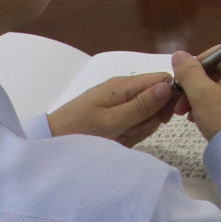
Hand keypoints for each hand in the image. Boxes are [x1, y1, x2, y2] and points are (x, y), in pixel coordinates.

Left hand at [47, 72, 177, 146]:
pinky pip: (134, 122)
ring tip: (119, 137)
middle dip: (151, 118)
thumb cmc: (80, 130)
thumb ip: (142, 105)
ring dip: (139, 128)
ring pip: (147, 114)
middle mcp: (124, 90)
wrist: (50, 141)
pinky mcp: (114, 115)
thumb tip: (170, 85)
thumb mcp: (113, 121)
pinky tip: (116, 139)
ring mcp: (119, 103)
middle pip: (157, 99)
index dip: (170, 97)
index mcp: (124, 85)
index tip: (165, 118)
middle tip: (132, 130)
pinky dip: (129, 133)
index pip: (162, 80)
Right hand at [171, 49, 220, 140]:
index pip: (216, 53)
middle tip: (179, 104)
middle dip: (194, 86)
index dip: (195, 65)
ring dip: (200, 97)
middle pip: (218, 71)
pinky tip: (199, 118)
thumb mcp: (202, 94)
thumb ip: (189, 72)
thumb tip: (179, 54)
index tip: (180, 81)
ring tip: (186, 114)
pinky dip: (212, 104)